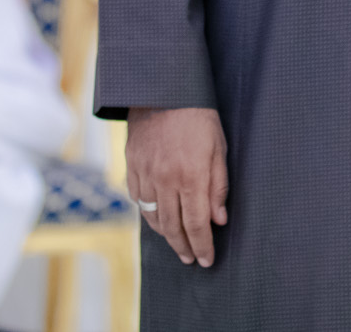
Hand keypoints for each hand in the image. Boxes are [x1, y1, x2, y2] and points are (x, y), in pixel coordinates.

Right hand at [127, 106, 228, 267]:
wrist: (163, 90)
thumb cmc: (198, 117)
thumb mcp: (219, 148)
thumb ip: (218, 186)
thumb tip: (218, 219)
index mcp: (191, 176)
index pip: (197, 223)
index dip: (202, 245)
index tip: (207, 260)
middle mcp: (165, 180)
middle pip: (173, 226)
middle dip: (184, 247)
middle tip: (191, 259)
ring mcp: (145, 175)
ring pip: (154, 217)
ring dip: (166, 236)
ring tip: (178, 245)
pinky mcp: (132, 168)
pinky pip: (139, 201)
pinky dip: (149, 215)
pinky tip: (159, 220)